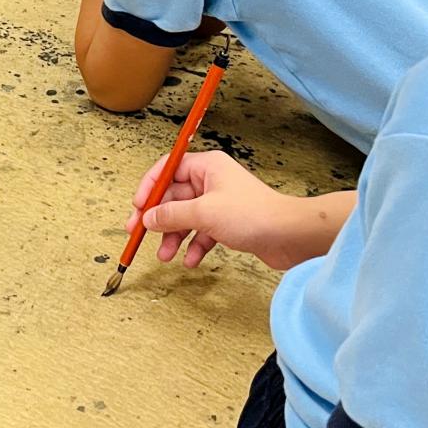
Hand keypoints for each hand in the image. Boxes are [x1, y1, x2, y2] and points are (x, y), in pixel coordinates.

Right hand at [130, 151, 320, 271]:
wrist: (289, 236)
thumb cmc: (253, 215)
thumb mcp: (203, 213)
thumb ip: (171, 215)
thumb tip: (148, 218)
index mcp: (206, 166)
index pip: (167, 169)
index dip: (149, 187)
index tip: (137, 206)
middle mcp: (212, 181)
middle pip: (174, 196)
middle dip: (158, 218)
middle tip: (139, 233)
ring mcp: (220, 203)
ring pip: (186, 217)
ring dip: (174, 237)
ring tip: (165, 255)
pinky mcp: (228, 223)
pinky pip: (202, 232)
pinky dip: (194, 245)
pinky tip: (190, 260)